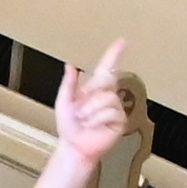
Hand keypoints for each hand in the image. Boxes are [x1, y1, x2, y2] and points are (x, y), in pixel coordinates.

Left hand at [50, 42, 134, 167]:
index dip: (114, 55)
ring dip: (90, 112)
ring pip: (106, 100)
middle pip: (104, 86)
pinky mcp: (121, 120)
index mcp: (95, 89)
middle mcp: (108, 96)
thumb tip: (70, 65)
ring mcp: (116, 108)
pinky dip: (97, 120)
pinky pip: (109, 113)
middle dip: (87, 100)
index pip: (107, 68)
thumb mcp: (64, 102)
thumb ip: (68, 84)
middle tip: (80, 113)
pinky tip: (94, 126)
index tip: (122, 41)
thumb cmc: (69, 125)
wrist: (74, 146)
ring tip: (86, 121)